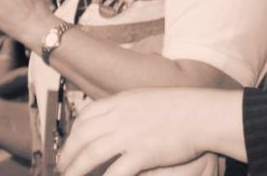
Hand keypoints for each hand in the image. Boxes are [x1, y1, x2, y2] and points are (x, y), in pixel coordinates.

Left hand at [57, 88, 237, 175]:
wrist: (203, 113)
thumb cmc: (183, 106)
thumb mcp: (149, 98)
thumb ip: (129, 107)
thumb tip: (115, 118)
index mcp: (122, 101)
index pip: (86, 115)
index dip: (73, 132)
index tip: (70, 143)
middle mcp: (120, 117)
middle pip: (82, 137)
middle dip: (67, 154)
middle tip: (63, 167)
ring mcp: (129, 135)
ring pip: (89, 156)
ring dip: (75, 170)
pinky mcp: (140, 153)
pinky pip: (112, 173)